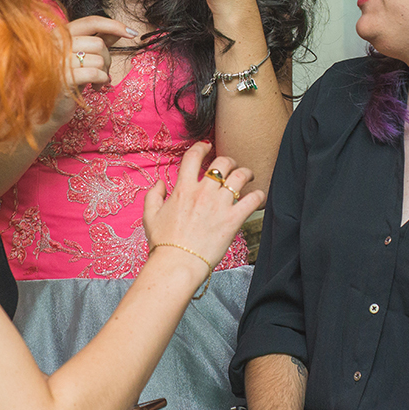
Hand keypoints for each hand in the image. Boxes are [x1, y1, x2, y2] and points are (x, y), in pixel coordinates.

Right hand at [52, 16, 135, 124]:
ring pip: (98, 59)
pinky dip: (101, 80)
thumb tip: (118, 31)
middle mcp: (56, 44)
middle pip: (98, 43)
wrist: (49, 109)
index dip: (113, 25)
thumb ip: (97, 42)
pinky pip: (94, 73)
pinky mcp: (63, 78)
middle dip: (108, 59)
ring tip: (97, 82)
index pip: (91, 22)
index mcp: (60, 34)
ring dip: (104, 73)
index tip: (131, 32)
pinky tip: (96, 86)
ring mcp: (58, 61)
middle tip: (104, 72)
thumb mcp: (83, 58)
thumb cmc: (69, 81)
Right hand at [143, 141, 264, 268]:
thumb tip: (160, 183)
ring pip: (240, 176)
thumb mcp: (150, 216)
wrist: (177, 263)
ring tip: (249, 176)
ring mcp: (220, 205)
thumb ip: (153, 195)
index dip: (201, 147)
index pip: (193, 156)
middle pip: (223, 163)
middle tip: (231, 166)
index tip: (206, 146)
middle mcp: (203, 192)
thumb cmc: (163, 243)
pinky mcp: (233, 219)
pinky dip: (258, 195)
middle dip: (229, 161)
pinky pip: (253, 199)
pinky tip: (258, 196)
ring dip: (247, 173)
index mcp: (183, 189)